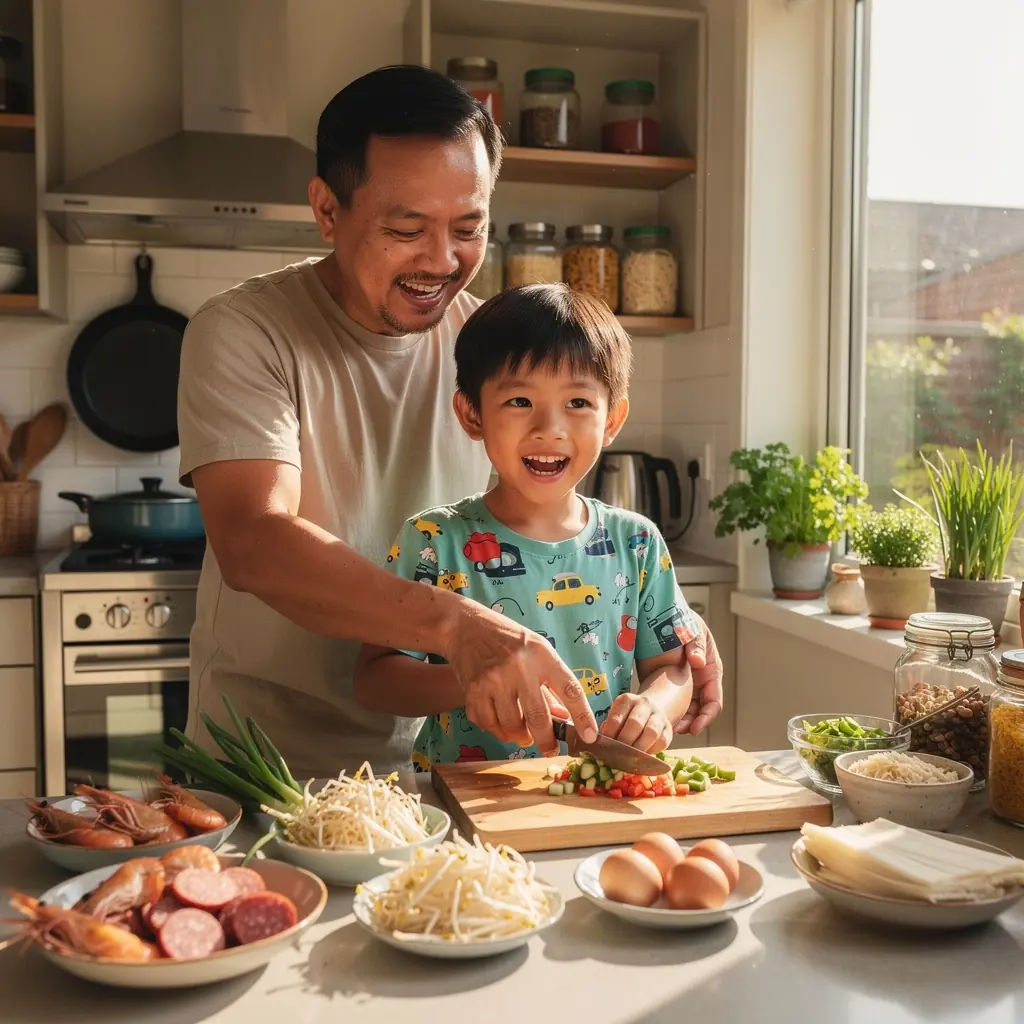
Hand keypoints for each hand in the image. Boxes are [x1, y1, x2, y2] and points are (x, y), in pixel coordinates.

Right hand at [443, 602, 597, 755]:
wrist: (465, 627)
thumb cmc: (508, 639)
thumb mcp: (537, 651)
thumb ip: (551, 683)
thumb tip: (564, 718)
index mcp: (541, 656)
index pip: (570, 690)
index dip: (583, 717)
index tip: (590, 737)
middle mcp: (519, 668)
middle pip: (538, 718)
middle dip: (547, 741)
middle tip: (550, 749)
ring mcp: (494, 680)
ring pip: (512, 727)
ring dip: (519, 737)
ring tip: (522, 734)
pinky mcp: (473, 691)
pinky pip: (488, 724)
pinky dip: (497, 731)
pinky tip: (500, 723)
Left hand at [602, 693, 672, 753]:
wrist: (650, 710)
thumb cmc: (627, 718)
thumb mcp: (616, 717)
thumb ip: (609, 728)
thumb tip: (600, 743)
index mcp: (627, 700)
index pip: (617, 718)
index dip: (610, 734)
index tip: (605, 746)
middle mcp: (644, 704)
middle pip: (635, 724)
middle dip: (625, 743)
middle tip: (618, 755)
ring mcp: (658, 715)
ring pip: (651, 732)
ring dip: (640, 748)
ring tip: (631, 759)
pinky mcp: (669, 728)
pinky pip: (662, 741)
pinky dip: (653, 751)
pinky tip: (644, 756)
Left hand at [673, 614, 722, 735]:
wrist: (662, 616)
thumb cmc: (683, 621)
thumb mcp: (693, 631)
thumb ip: (696, 645)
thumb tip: (699, 661)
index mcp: (711, 671)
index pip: (713, 702)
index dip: (706, 717)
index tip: (695, 728)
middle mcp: (700, 682)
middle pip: (699, 711)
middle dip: (690, 723)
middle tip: (676, 730)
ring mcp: (685, 684)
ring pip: (686, 711)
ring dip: (679, 721)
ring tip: (665, 726)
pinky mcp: (669, 684)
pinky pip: (671, 703)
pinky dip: (667, 711)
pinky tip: (656, 716)